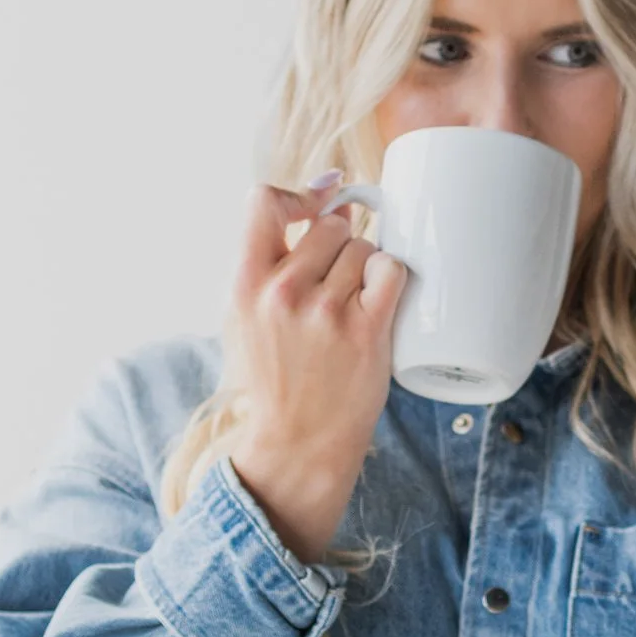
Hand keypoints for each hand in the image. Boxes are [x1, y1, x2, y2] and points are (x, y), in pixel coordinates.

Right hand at [224, 172, 404, 562]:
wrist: (298, 441)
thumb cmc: (278, 377)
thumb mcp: (248, 317)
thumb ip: (274, 262)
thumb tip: (329, 205)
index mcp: (245, 285)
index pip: (263, 201)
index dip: (298, 194)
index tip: (320, 203)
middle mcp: (282, 293)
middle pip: (330, 226)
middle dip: (340, 245)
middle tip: (337, 282)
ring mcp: (325, 311)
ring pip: (363, 249)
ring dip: (365, 270)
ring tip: (351, 306)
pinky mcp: (365, 330)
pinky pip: (390, 271)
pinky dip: (389, 281)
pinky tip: (377, 303)